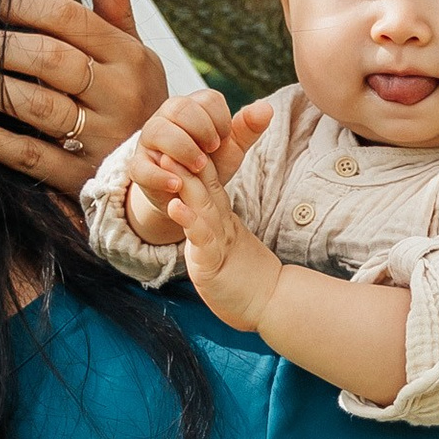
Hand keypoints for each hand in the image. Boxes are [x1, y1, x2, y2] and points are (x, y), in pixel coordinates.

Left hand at [0, 0, 168, 193]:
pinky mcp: (79, 176)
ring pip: (39, 106)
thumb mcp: (133, 53)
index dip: (24, 3)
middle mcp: (119, 95)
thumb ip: (113, 7)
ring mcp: (99, 138)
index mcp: (129, 57)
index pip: (70, 18)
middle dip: (2, 44)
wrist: (162, 171)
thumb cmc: (135, 98)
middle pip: (51, 59)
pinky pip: (31, 156)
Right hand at [121, 86, 248, 245]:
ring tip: (199, 167)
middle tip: (213, 151)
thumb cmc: (210, 164)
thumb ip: (248, 128)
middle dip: (201, 129)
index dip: (221, 119)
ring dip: (182, 148)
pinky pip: (141, 166)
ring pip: (157, 131)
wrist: (186, 195)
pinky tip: (178, 185)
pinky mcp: (138, 166)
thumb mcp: (232, 148)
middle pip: (180, 107)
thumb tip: (267, 108)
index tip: (225, 139)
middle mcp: (167, 117)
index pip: (207, 99)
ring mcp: (149, 141)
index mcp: (192, 107)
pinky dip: (160, 176)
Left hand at [146, 115, 281, 329]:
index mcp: (220, 218)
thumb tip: (202, 201)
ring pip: (201, 207)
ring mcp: (219, 243)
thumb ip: (213, 220)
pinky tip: (176, 207)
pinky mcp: (214, 264)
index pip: (207, 182)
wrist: (270, 303)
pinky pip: (201, 240)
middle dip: (185, 162)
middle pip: (203, 187)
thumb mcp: (228, 240)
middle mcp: (221, 225)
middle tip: (170, 136)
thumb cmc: (246, 276)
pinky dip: (190, 222)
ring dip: (185, 184)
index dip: (193, 158)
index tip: (178, 134)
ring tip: (168, 162)